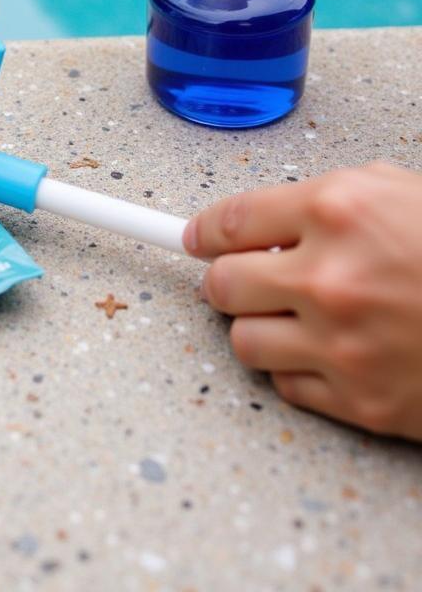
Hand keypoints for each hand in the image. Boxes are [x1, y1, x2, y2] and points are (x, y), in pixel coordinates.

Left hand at [184, 163, 421, 440]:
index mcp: (336, 211)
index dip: (203, 233)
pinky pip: (285, 385)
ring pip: (243, 341)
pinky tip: (330, 352)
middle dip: (228, 280)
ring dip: (259, 327)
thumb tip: (257, 224)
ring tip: (294, 317)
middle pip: (220, 286)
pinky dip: (297, 369)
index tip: (196, 240)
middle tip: (247, 279)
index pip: (227, 222)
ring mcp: (343, 345)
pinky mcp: (360, 402)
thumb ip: (322, 201)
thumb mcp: (398, 192)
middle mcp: (329, 277)